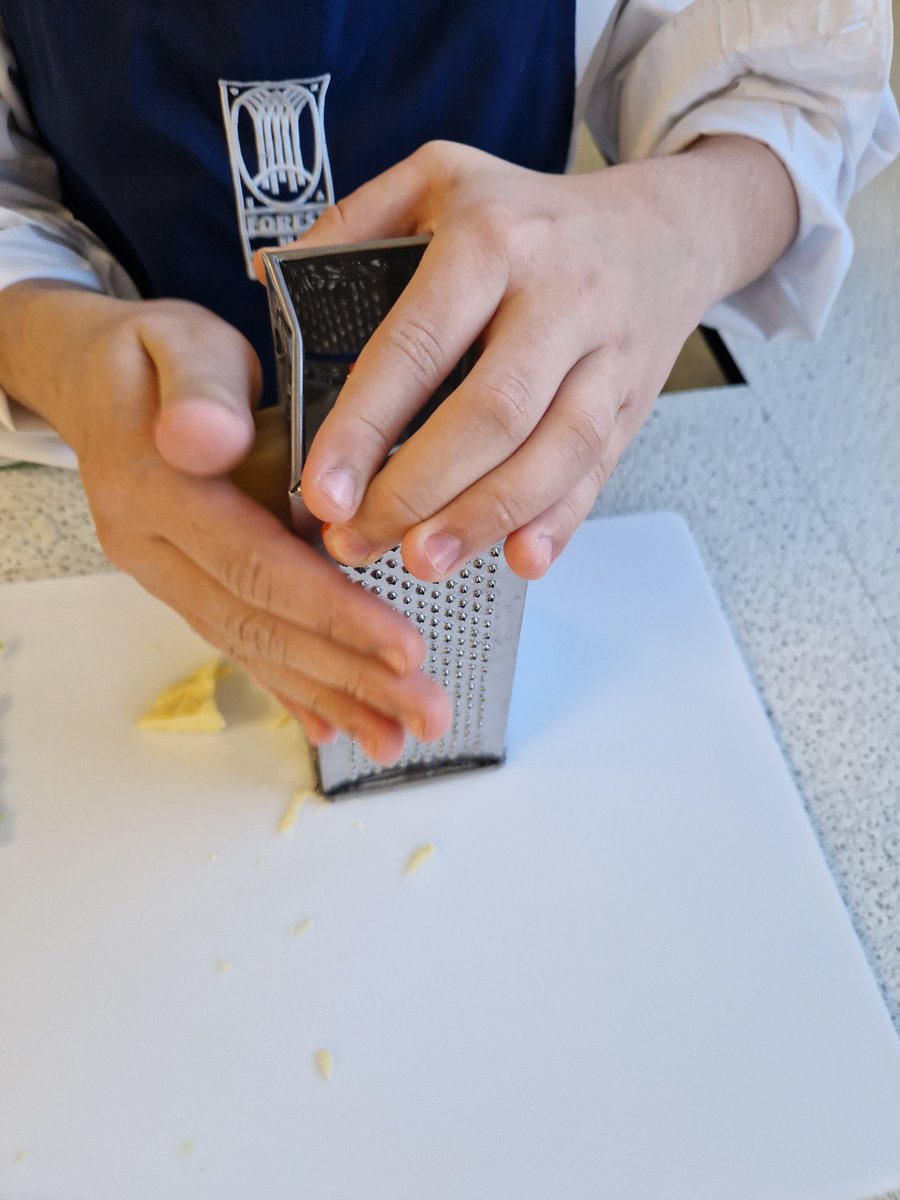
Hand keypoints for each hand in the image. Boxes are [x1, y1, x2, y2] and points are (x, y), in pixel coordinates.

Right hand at [0, 283, 450, 760]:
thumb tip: (203, 437)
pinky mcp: (186, 586)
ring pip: (255, 647)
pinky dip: (291, 687)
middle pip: (262, 625)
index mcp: (157, 490)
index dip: (332, 612)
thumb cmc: (154, 358)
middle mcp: (155, 548)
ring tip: (396, 736)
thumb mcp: (179, 344)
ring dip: (330, 696)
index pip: (255, 565)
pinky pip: (240, 643)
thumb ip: (197, 389)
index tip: (405, 650)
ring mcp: (167, 575)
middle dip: (349, 675)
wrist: (95, 383)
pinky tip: (333, 724)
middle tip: (424, 713)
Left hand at [282, 137, 795, 581]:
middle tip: (359, 540)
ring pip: (553, 451)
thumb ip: (353, 221)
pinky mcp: (632, 403)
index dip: (366, 426)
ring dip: (484, 518)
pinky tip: (520, 559)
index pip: (418, 345)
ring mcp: (604, 354)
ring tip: (421, 561)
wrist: (666, 229)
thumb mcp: (440, 179)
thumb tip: (269, 276)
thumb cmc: (533, 215)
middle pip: (489, 412)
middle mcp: (557, 296)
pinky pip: (598, 470)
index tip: (323, 489)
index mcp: (492, 239)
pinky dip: (560, 521)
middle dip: (417, 489)